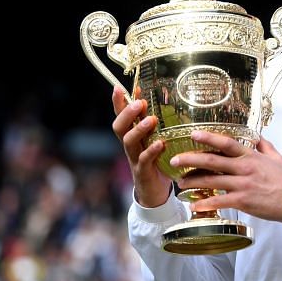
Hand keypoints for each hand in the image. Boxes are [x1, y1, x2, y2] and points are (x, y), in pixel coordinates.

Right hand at [111, 87, 171, 207]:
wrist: (155, 193)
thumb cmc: (157, 162)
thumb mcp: (156, 139)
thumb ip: (156, 124)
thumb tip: (164, 100)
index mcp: (132, 135)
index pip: (121, 116)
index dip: (118, 102)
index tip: (119, 87)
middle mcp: (130, 145)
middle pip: (119, 127)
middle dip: (127, 113)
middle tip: (139, 102)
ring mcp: (134, 159)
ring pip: (128, 142)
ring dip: (138, 129)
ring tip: (150, 120)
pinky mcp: (143, 172)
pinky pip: (144, 160)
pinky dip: (151, 151)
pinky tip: (160, 144)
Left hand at [171, 130, 281, 223]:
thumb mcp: (277, 157)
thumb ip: (264, 145)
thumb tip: (256, 137)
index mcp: (251, 156)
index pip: (226, 143)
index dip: (209, 138)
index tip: (193, 134)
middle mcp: (244, 168)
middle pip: (212, 161)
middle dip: (190, 159)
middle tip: (175, 160)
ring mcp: (243, 185)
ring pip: (212, 181)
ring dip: (193, 182)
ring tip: (180, 183)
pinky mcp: (243, 201)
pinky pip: (220, 201)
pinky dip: (205, 203)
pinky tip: (195, 205)